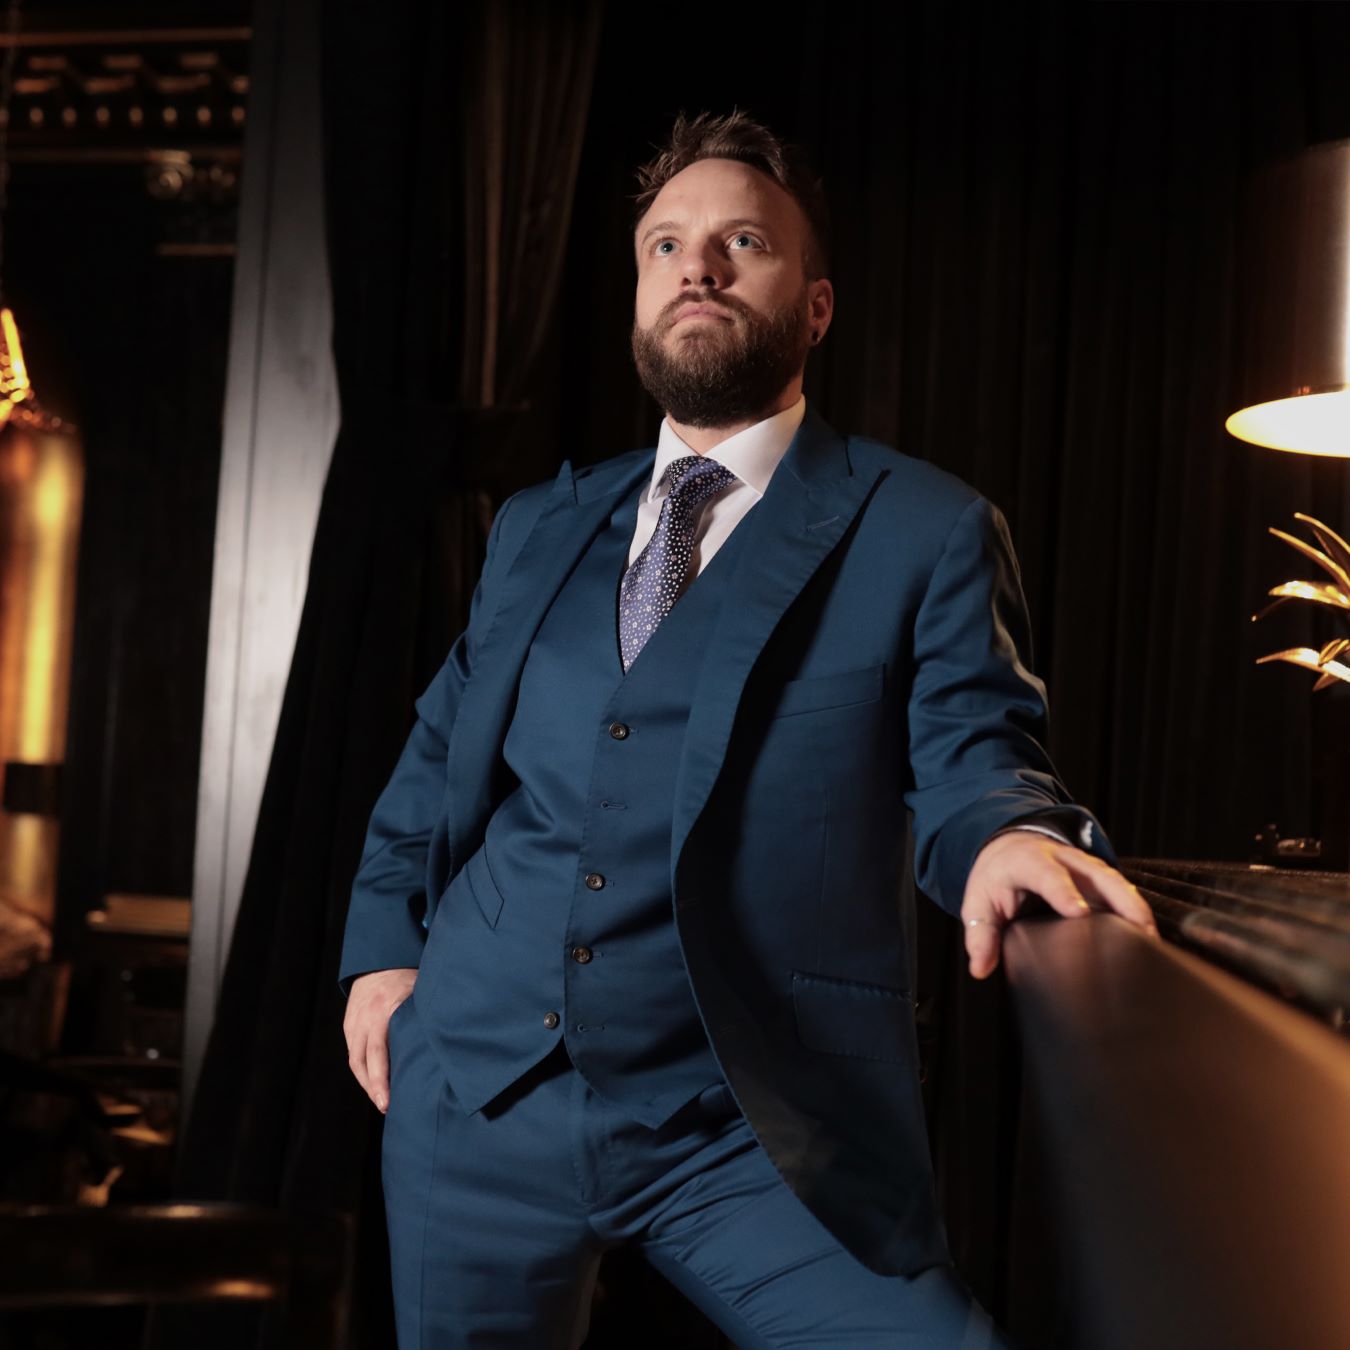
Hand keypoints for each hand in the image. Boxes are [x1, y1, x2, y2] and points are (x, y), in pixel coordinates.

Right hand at [344, 968, 417, 1112]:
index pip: (379, 1052)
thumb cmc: (407, 977)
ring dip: (367, 1082)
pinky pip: (353, 1051)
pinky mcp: (348, 1024)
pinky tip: (374, 1081)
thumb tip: (445, 1041)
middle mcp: (365, 1018)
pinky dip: (363, 1068)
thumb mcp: (419, 991)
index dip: (382, 1079)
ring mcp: (353, 1022)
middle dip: (373, 1087)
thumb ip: (424, 1016)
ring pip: (355, 1060)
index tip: (389, 1100)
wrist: (379, 959)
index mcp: (384, 1010)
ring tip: (382, 1100)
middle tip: (386, 1107)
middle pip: (363, 1060)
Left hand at [961, 831, 1157, 978]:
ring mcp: (1086, 868)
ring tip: (1152, 939)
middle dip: (1120, 900)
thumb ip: (980, 934)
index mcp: (1029, 862)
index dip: (1063, 892)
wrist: (1012, 846)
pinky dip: (1136, 912)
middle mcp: (1064, 860)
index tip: (1079, 912)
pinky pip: (1122, 893)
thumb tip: (980, 968)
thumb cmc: (997, 877)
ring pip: (1117, 883)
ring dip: (1135, 908)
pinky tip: (1149, 938)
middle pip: (1098, 875)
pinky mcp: (1099, 879)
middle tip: (1138, 930)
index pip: (1047, 875)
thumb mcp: (978, 902)